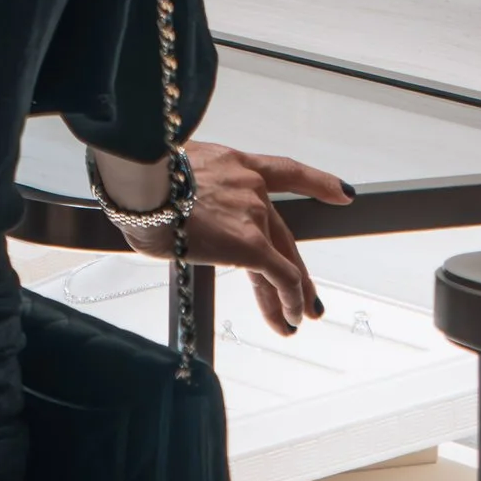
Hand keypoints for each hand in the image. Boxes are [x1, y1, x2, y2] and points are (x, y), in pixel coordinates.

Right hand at [93, 136, 349, 334]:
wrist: (140, 188)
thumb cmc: (138, 181)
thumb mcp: (170, 176)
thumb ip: (186, 193)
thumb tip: (173, 214)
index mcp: (234, 163)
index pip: (285, 171)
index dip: (316, 183)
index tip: (342, 193)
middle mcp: (251, 186)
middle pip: (282, 232)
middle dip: (295, 266)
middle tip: (309, 294)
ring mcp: (253, 214)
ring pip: (281, 258)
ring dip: (290, 293)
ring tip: (297, 317)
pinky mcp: (251, 243)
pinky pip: (280, 276)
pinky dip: (289, 298)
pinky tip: (291, 317)